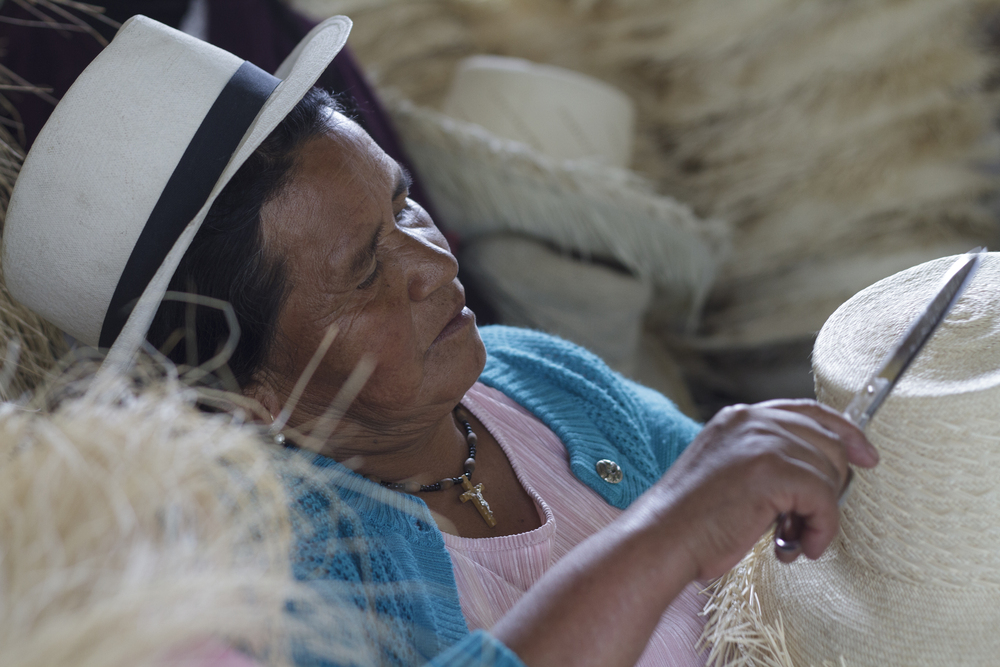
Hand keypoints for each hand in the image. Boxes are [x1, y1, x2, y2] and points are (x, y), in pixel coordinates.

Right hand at [653, 399, 877, 579]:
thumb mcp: (728, 471)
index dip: (844, 432)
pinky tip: (799, 548)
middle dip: (830, 486)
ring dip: (821, 515)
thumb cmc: (692, 520)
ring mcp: (762, 442)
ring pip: (830, 472)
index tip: (867, 456)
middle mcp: (753, 420)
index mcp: (741, 417)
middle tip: (806, 522)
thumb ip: (764, 458)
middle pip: (828, 442)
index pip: (808, 411)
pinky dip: (821, 529)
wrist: (663, 538)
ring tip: (796, 539)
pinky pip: (824, 499)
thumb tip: (816, 470)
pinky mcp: (772, 471)